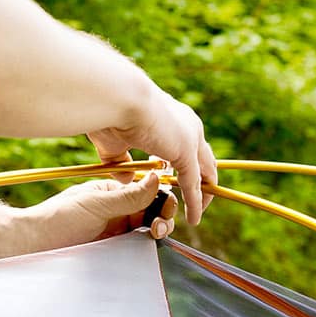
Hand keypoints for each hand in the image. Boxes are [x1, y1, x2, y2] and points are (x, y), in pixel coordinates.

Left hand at [29, 172, 177, 249]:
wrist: (35, 244)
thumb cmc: (59, 218)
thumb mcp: (96, 204)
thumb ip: (129, 196)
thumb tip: (157, 178)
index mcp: (114, 193)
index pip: (147, 192)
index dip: (161, 198)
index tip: (166, 207)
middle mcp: (118, 210)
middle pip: (152, 211)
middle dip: (163, 216)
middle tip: (160, 225)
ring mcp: (116, 231)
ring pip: (148, 230)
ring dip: (159, 230)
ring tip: (156, 234)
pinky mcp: (113, 249)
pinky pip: (138, 247)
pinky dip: (147, 246)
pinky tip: (149, 245)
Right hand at [88, 85, 216, 225]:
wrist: (117, 98)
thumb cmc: (110, 113)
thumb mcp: (114, 143)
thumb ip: (120, 161)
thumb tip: (127, 178)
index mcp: (173, 117)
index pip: (187, 144)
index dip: (183, 165)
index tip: (171, 180)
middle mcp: (188, 125)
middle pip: (204, 159)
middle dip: (202, 181)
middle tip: (196, 201)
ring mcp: (190, 138)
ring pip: (205, 172)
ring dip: (203, 194)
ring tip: (198, 213)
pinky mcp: (187, 151)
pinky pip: (194, 184)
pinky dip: (195, 202)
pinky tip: (193, 218)